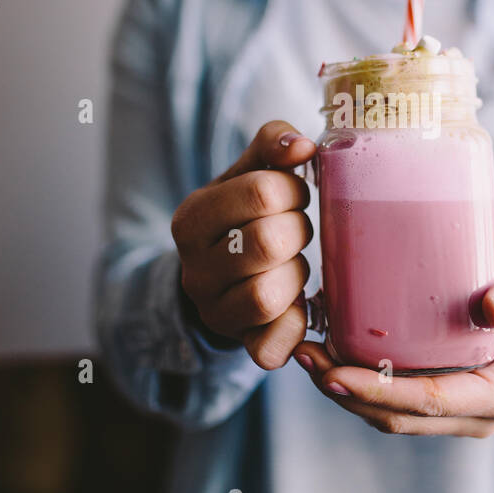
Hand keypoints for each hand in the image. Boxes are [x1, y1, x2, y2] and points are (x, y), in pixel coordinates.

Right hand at [171, 120, 315, 369]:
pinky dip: (294, 327)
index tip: (293, 195)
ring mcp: (213, 311)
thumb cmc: (242, 216)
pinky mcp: (240, 343)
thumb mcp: (247, 173)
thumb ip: (272, 145)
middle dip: (298, 230)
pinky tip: (299, 305)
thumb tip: (302, 147)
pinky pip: (272, 347)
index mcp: (191, 219)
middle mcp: (194, 269)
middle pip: (269, 243)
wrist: (217, 277)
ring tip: (293, 262)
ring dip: (297, 274)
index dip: (293, 190)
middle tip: (296, 228)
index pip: (261, 193)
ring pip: (268, 296)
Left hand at [293, 250, 493, 436]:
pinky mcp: (433, 402)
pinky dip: (355, 382)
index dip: (381, 391)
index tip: (335, 372)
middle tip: (306, 354)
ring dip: (343, 391)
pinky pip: (388, 402)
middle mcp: (474, 415)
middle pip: (399, 416)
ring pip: (387, 415)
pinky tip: (327, 350)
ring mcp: (452, 415)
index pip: (432, 400)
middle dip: (347, 393)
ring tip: (306, 353)